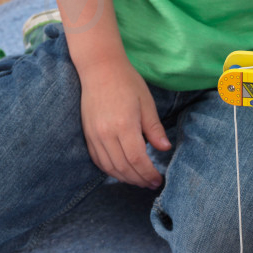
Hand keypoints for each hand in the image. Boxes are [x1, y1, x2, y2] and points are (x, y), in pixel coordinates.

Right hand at [79, 58, 171, 187]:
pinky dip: (111, 170)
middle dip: (139, 179)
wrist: (99, 68)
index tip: (158, 180)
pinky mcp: (87, 135)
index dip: (148, 173)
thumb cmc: (127, 83)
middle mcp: (106, 133)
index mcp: (124, 125)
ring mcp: (94, 135)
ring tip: (140, 181)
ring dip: (126, 178)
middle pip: (124, 167)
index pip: (137, 159)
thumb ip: (154, 129)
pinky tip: (123, 172)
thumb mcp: (147, 104)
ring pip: (110, 167)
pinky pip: (98, 160)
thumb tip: (165, 149)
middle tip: (152, 184)